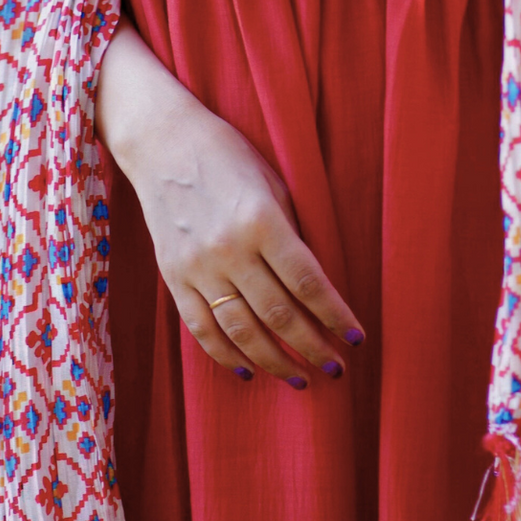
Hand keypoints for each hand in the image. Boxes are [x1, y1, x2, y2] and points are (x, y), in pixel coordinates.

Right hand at [96, 21, 362, 386]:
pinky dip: (225, 355)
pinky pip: (201, 329)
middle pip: (279, 315)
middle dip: (313, 347)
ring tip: (300, 377)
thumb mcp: (273, 184)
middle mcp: (229, 249)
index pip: (308, 283)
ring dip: (275, 361)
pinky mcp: (173, 277)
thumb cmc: (229, 156)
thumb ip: (293, 234)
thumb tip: (319, 288)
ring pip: (242, 331)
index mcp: (262, 220)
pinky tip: (248, 370)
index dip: (336, 316)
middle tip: (336, 368)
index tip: (356, 338)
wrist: (164, 144)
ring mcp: (198, 267)